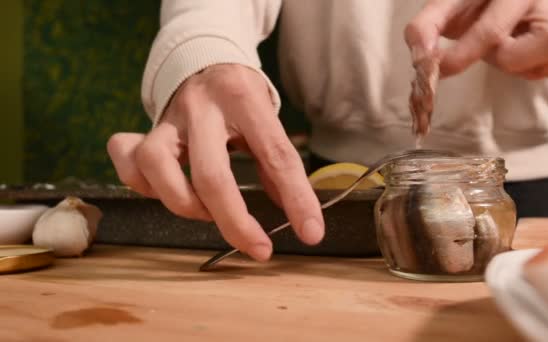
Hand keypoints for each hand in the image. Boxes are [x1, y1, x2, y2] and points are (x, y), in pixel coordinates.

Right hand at [107, 65, 323, 260]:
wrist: (205, 61)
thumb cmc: (241, 98)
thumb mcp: (268, 120)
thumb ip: (278, 165)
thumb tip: (298, 217)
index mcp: (244, 100)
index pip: (275, 155)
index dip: (296, 199)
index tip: (310, 233)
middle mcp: (202, 107)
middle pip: (211, 174)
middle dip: (235, 222)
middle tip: (258, 247)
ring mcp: (168, 118)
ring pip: (154, 165)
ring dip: (183, 203)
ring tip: (208, 211)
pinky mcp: (146, 129)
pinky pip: (128, 159)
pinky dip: (141, 185)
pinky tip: (166, 191)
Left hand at [406, 0, 547, 79]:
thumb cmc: (477, 5)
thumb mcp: (447, 7)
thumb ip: (425, 28)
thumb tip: (420, 59)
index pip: (493, 29)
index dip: (465, 54)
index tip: (443, 69)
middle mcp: (546, 3)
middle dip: (514, 60)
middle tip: (499, 54)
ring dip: (534, 68)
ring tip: (516, 56)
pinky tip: (534, 62)